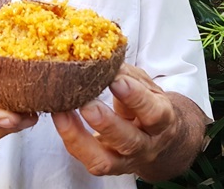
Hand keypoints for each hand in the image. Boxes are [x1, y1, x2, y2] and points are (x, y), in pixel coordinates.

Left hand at [51, 64, 205, 180]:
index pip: (154, 113)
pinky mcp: (107, 167)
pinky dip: (71, 140)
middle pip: (129, 141)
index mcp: (162, 120)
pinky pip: (88, 160)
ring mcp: (126, 160)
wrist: (157, 139)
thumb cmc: (148, 105)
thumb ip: (128, 75)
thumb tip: (102, 58)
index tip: (116, 80)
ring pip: (104, 160)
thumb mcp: (146, 86)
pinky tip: (60, 119)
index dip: (136, 98)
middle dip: (106, 123)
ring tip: (62, 112)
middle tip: (86, 103)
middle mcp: (146, 145)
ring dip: (80, 136)